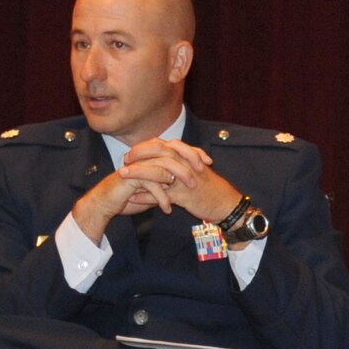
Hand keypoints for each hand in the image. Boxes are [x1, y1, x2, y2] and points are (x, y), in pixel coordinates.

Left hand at [117, 138, 241, 222]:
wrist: (226, 203)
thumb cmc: (210, 189)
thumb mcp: (195, 172)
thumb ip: (179, 165)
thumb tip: (162, 163)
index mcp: (187, 157)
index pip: (162, 144)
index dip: (145, 147)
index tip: (131, 152)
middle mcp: (186, 163)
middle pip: (158, 151)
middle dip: (139, 154)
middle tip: (125, 159)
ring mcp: (185, 178)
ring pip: (158, 171)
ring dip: (138, 172)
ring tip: (122, 175)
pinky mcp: (185, 195)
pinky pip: (162, 194)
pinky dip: (146, 197)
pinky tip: (133, 198)